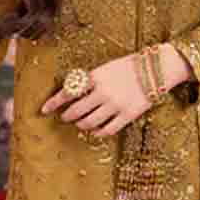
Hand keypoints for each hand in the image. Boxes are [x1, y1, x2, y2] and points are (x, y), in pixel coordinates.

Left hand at [41, 47, 189, 137]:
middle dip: (67, 116)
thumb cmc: (127, 67)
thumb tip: (73, 94)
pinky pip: (106, 129)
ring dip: (80, 124)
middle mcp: (103, 92)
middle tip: (65, 116)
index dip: (53, 102)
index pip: (68, 92)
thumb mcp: (105, 68)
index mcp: (95, 78)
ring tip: (80, 123)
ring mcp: (115, 105)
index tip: (44, 110)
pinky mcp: (127, 115)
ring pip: (89, 122)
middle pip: (76, 111)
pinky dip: (97, 132)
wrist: (155, 69)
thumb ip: (89, 81)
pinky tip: (95, 130)